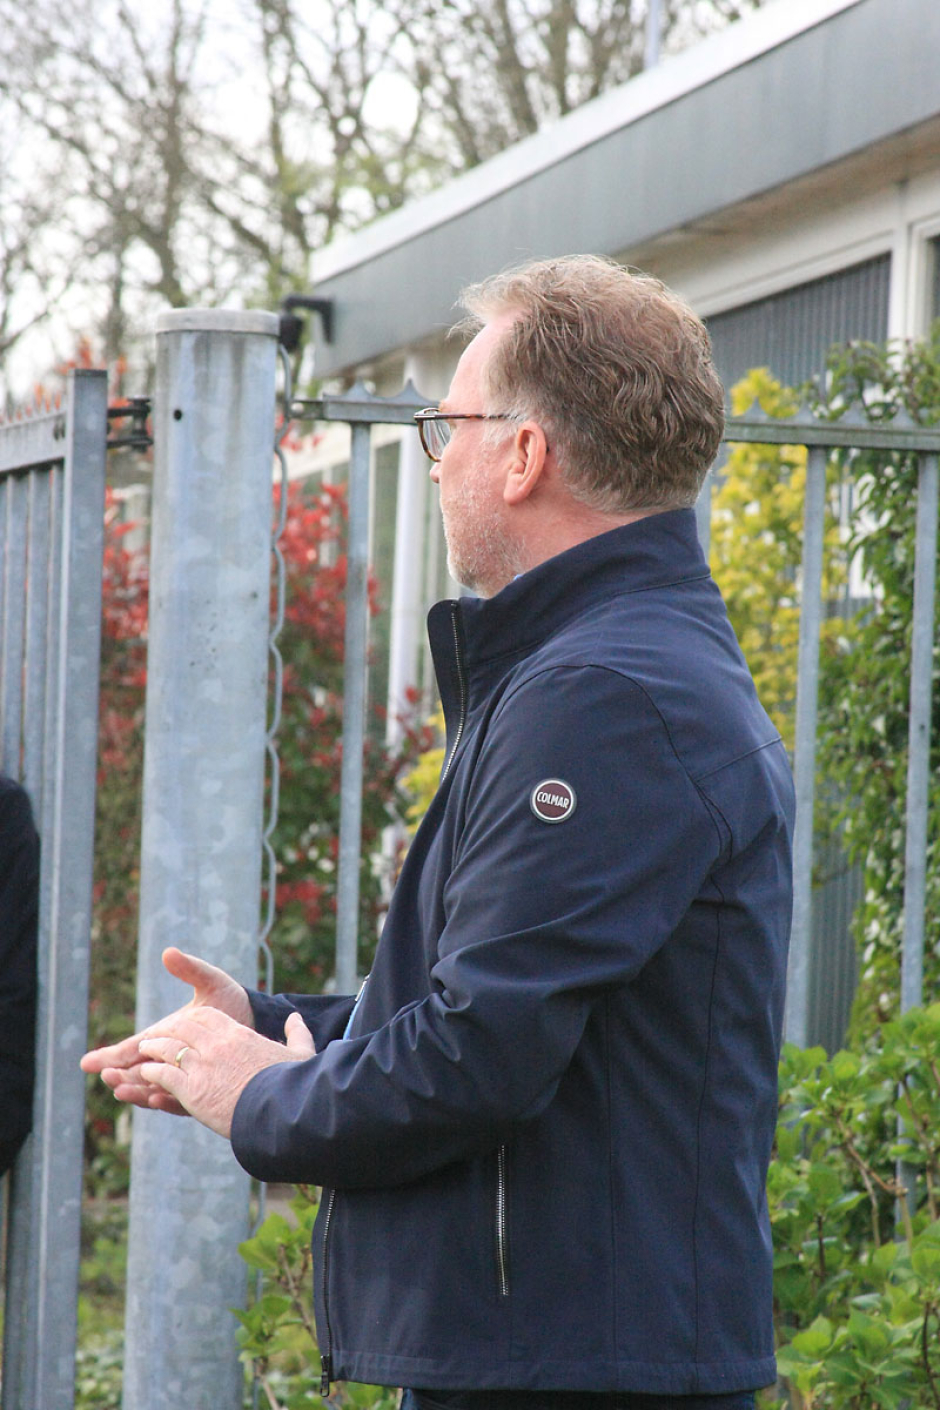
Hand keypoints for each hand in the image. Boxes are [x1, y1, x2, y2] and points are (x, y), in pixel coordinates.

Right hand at [81, 947, 254, 1115]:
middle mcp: (169, 1058)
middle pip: (136, 1072)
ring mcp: (184, 1075)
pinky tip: (160, 1097)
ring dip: (138, 1091)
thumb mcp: (211, 982)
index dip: (108, 1057)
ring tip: (125, 1091)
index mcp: (164, 1035)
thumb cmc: (230, 1001)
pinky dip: (168, 1099)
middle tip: (109, 1077)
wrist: (258, 1023)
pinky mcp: (202, 1088)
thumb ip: (190, 970)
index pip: (131, 1048)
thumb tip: (168, 952)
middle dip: (120, 1076)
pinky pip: (181, 1098)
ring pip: (153, 1089)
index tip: (86, 1063)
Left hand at [137, 1007, 315, 1137]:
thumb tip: (295, 1017)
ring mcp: (203, 1067)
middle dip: (166, 1030)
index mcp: (239, 1034)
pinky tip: (146, 1075)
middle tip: (155, 1036)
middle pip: (182, 1028)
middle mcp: (216, 1046)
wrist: (282, 1111)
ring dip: (153, 1049)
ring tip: (143, 1053)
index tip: (183, 1024)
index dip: (191, 1018)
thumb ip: (297, 1032)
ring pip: (167, 1048)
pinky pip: (163, 1075)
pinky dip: (152, 1073)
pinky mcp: (192, 1091)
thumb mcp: (300, 1052)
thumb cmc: (293, 1084)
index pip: (207, 1016)